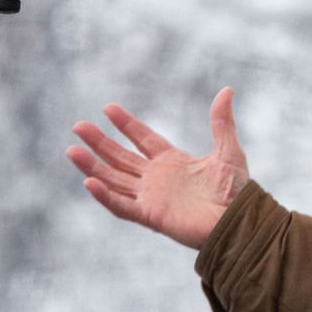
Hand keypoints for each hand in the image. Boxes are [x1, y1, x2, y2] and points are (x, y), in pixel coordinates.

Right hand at [66, 87, 249, 248]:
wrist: (239, 221)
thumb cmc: (236, 190)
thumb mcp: (228, 150)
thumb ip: (222, 122)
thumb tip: (227, 90)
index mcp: (173, 162)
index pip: (143, 139)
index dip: (126, 124)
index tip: (108, 108)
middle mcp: (157, 179)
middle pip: (121, 157)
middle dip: (99, 142)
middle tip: (78, 126)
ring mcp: (151, 198)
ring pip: (114, 180)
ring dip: (93, 167)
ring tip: (72, 150)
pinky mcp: (151, 216)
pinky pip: (122, 206)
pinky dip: (105, 196)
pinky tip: (89, 182)